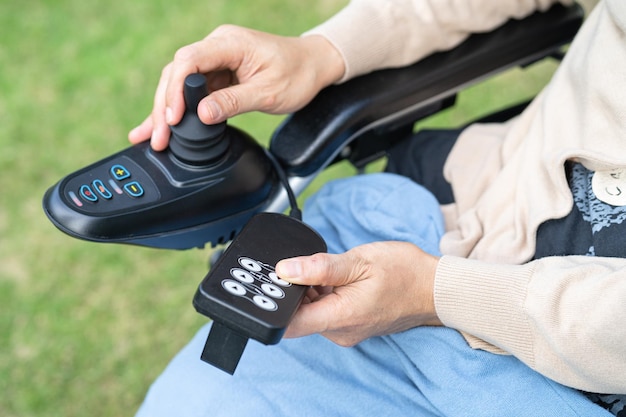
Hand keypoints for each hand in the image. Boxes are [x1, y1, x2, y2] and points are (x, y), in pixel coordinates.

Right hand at [128, 25, 344, 150]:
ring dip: (166, 110)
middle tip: (158, 137)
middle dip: (164, 106)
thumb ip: (234, 102)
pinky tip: (162, 125)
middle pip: (177, 72)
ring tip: (152, 137)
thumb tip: (203, 115)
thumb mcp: (269, 93)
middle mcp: (218, 46)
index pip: (189, 61)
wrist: (314, 65)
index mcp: (230, 43)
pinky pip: (192, 90)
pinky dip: (179, 109)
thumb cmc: (298, 74)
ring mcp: (216, 59)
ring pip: (180, 82)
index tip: (173, 118)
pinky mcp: (218, 73)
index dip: (176, 90)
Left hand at [276, 241, 441, 346]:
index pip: (290, 324)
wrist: (434, 288)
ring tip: (331, 272)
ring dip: (312, 291)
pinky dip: (325, 295)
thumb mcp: (360, 261)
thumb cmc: (404, 272)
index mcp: (341, 317)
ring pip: (312, 312)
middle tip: (308, 266)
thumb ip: (319, 268)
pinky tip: (339, 280)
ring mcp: (347, 331)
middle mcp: (341, 331)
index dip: (277, 303)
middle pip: (299, 315)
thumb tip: (285, 270)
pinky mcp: (351, 326)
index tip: (275, 282)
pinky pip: (327, 312)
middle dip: (296, 291)